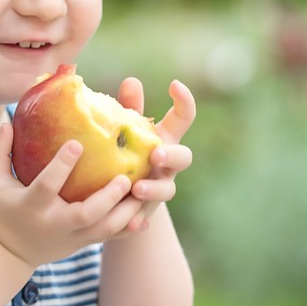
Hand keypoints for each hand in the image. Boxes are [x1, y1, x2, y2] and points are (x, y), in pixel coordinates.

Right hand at [0, 123, 143, 267]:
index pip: (46, 186)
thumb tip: (7, 122)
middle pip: (85, 214)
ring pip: (104, 230)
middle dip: (107, 197)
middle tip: (125, 177)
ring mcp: (71, 237)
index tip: (77, 144)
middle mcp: (53, 223)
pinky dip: (128, 230)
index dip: (61, 166)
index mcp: (31, 205)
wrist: (11, 251)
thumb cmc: (4, 207)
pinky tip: (144, 217)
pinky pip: (109, 238)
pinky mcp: (83, 243)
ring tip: (142, 190)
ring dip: (125, 213)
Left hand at [114, 77, 195, 235]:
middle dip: (172, 155)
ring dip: (155, 189)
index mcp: (166, 137)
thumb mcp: (126, 129)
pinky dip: (139, 221)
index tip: (174, 85)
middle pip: (184, 157)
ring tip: (138, 189)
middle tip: (156, 154)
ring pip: (168, 189)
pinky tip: (131, 224)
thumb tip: (131, 81)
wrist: (122, 194)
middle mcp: (169, 162)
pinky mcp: (146, 210)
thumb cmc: (125, 149)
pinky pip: (145, 217)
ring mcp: (161, 186)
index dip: (185, 101)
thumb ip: (129, 108)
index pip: (184, 117)